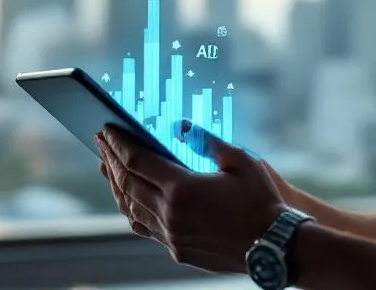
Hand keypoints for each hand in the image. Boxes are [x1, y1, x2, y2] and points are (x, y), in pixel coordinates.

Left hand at [97, 120, 285, 273]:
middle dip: (111, 159)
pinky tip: (128, 197)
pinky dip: (130, 208)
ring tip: (108, 166)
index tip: (106, 129)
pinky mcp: (177, 249)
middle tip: (101, 141)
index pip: (137, 161)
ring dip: (115, 184)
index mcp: (183, 189)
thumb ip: (206, 140)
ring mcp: (172, 235)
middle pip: (127, 183)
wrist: (275, 246)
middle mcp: (171, 214)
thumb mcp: (240, 161)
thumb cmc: (261, 201)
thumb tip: (182, 126)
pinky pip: (143, 226)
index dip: (118, 143)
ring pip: (130, 207)